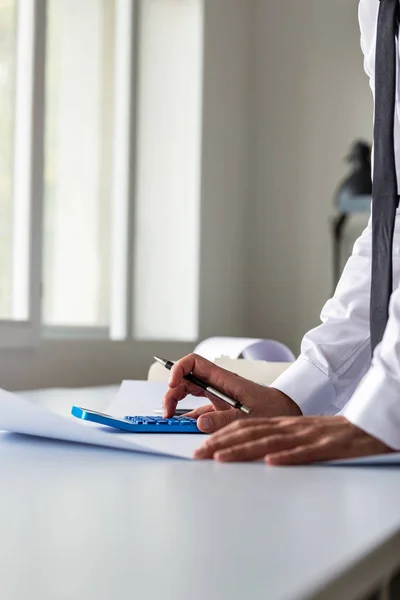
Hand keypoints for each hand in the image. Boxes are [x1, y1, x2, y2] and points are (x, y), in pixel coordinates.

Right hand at [162, 353, 300, 431]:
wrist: (288, 412)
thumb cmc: (274, 409)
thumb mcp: (249, 416)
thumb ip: (223, 419)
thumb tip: (199, 422)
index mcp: (223, 379)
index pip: (194, 363)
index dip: (179, 369)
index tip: (172, 384)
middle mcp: (217, 384)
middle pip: (186, 379)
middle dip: (172, 392)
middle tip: (168, 412)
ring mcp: (218, 395)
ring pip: (189, 392)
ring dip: (177, 403)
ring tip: (170, 418)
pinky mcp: (220, 408)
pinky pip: (198, 408)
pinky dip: (188, 416)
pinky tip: (183, 425)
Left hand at [193, 416, 393, 463]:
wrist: (363, 428)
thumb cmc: (328, 434)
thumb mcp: (296, 433)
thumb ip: (273, 439)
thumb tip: (248, 453)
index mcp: (280, 424)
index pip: (244, 427)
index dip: (221, 436)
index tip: (201, 448)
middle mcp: (288, 427)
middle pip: (250, 433)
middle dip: (222, 443)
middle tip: (199, 454)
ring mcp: (306, 435)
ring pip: (270, 441)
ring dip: (243, 450)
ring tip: (221, 458)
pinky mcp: (325, 445)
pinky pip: (304, 452)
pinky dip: (286, 457)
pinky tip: (271, 463)